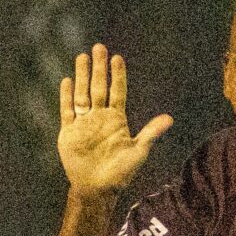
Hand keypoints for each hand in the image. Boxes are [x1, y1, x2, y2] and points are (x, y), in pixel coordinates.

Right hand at [57, 45, 171, 194]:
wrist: (97, 188)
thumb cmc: (120, 173)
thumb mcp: (138, 151)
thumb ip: (151, 133)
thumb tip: (170, 119)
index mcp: (117, 119)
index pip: (117, 91)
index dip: (117, 75)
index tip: (117, 57)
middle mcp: (100, 117)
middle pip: (99, 87)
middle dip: (98, 68)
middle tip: (99, 47)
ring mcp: (84, 123)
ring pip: (82, 94)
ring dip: (82, 76)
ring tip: (81, 57)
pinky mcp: (69, 132)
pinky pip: (67, 110)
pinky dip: (66, 96)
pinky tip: (67, 81)